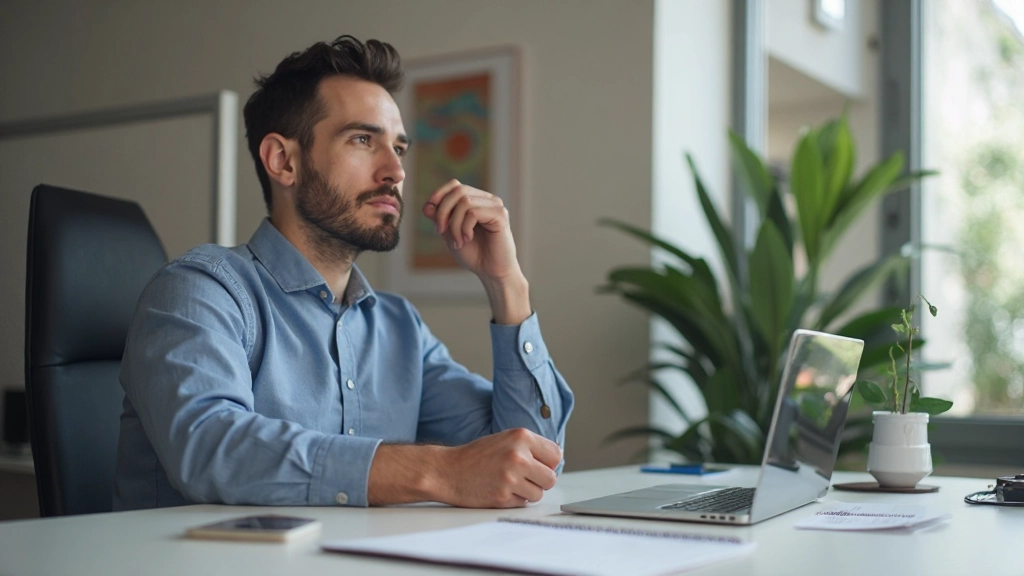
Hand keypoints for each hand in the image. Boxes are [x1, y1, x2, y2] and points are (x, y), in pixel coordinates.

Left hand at [422, 180, 520, 282]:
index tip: (430, 213)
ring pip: (464, 202)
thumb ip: (439, 219)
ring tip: (458, 241)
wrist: (492, 272)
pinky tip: (467, 239)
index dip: (439, 195)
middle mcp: (487, 199)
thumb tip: (427, 205)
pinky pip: (473, 213)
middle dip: (443, 211)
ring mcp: (495, 206)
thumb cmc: (474, 254)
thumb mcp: (450, 234)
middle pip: (458, 190)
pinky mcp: (500, 215)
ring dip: (454, 224)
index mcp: (476, 200)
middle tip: (440, 231)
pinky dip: (464, 228)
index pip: (455, 185)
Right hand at [438, 428, 561, 507]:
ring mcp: (511, 477)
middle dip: (540, 481)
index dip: (548, 463)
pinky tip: (500, 490)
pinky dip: (515, 500)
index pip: (555, 454)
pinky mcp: (503, 496)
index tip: (538, 465)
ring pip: (539, 493)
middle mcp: (518, 455)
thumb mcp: (505, 439)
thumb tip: (555, 461)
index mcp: (521, 436)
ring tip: (509, 483)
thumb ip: (530, 447)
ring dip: (527, 492)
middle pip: (551, 478)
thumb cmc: (476, 456)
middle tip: (524, 478)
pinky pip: (523, 503)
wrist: (447, 471)